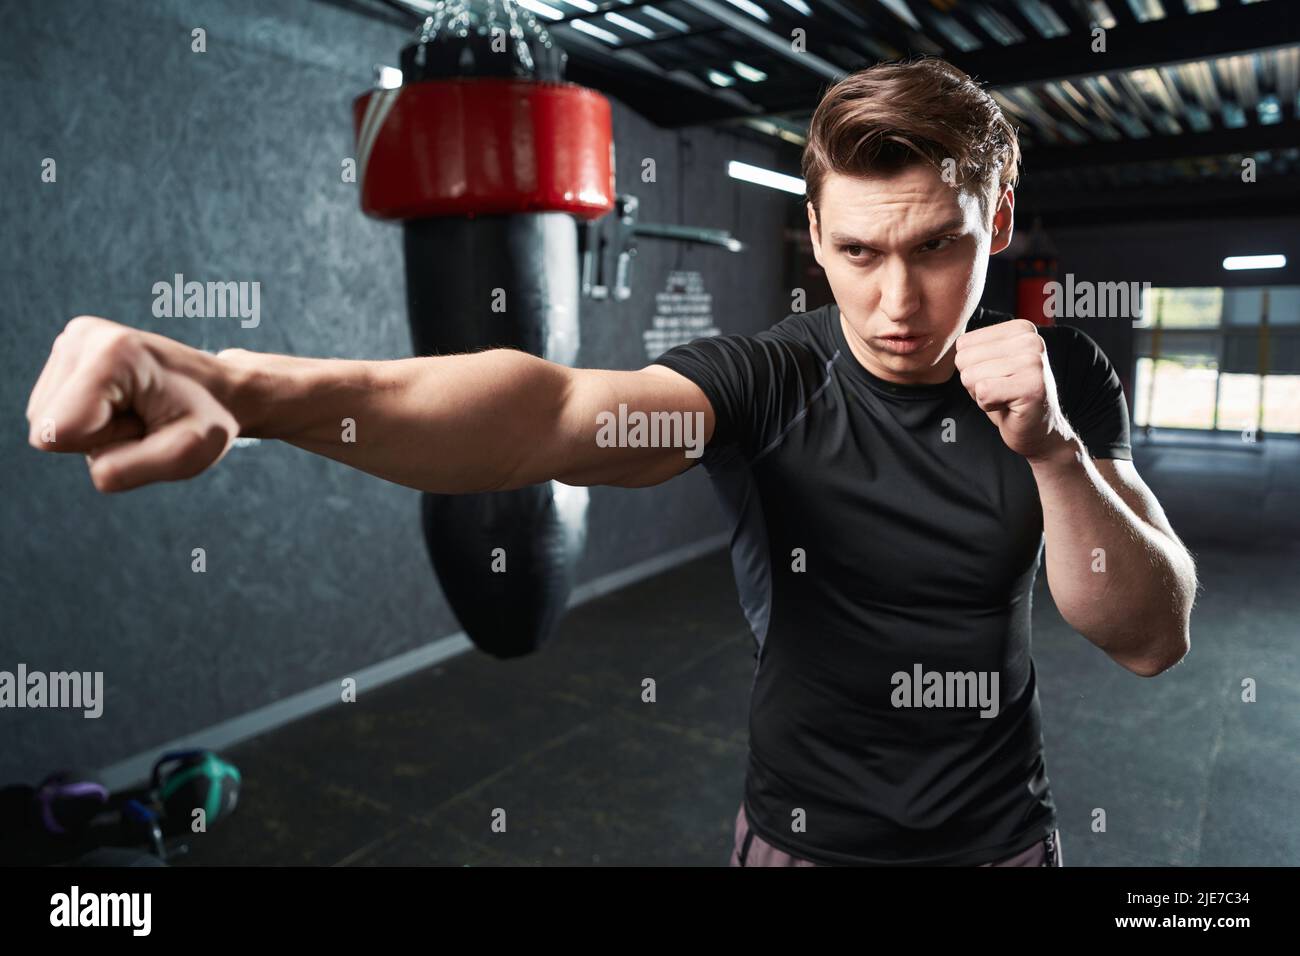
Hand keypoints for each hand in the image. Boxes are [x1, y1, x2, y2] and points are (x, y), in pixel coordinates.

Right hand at [25, 316, 239, 491]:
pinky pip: (51, 409)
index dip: (101, 445)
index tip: (144, 425)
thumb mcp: (187, 454)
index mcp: (112, 355)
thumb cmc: (207, 421)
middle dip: (94, 438)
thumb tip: (94, 473)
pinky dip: (86, 418)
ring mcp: (71, 340)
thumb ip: (133, 470)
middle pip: (45, 427)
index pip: (57, 433)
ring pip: (46, 421)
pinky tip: (123, 404)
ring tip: (136, 411)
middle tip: (143, 420)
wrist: (220, 389)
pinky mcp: (67, 350)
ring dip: (91, 430)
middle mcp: (82, 337)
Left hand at [953, 318, 1075, 461]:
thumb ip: (974, 347)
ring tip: (1005, 397)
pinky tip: (1009, 406)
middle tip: (1000, 390)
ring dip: (982, 394)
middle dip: (974, 382)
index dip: (972, 367)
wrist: (1037, 430)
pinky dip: (988, 405)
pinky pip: (983, 392)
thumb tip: (945, 337)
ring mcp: (1033, 362)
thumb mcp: (989, 363)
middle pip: (964, 358)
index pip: (964, 343)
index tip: (997, 377)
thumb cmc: (1009, 397)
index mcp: (1020, 329)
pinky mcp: (1031, 386)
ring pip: (970, 376)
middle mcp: (1030, 340)